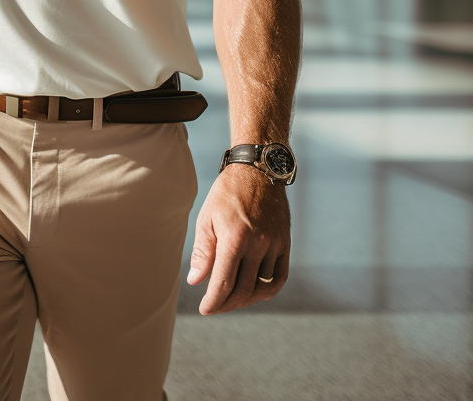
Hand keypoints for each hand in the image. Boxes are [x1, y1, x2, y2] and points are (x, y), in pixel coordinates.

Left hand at [186, 163, 290, 313]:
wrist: (257, 172)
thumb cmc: (226, 194)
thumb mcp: (207, 218)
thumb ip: (202, 252)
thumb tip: (196, 281)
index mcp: (234, 238)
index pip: (223, 282)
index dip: (213, 301)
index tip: (205, 310)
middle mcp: (257, 245)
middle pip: (243, 290)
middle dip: (227, 304)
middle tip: (215, 307)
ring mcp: (274, 245)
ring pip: (262, 287)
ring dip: (246, 300)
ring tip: (232, 300)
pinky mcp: (285, 244)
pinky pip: (279, 277)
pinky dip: (268, 290)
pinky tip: (256, 293)